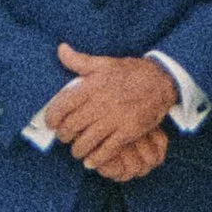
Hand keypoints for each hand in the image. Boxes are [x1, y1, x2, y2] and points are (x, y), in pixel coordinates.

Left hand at [45, 48, 176, 174]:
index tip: (51, 123)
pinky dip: (96, 158)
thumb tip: (60, 49)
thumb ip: (79, 60)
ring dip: (78, 149)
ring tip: (77, 150)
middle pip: (72, 126)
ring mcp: (115, 118)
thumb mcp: (104, 63)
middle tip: (64, 137)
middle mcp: (101, 103)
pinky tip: (91, 162)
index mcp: (92, 85)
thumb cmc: (130, 72)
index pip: (63, 104)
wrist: (161, 80)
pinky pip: (107, 150)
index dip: (52, 117)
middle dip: (64, 135)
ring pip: (87, 140)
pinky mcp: (128, 131)